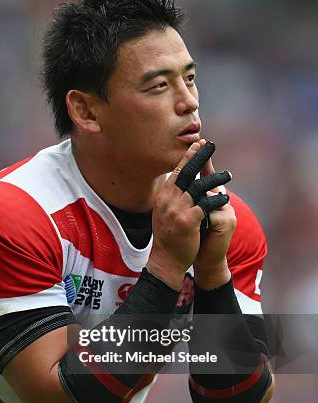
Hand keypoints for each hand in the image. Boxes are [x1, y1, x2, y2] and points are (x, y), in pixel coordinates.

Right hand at [147, 140, 229, 290]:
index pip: (177, 170)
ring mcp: (177, 209)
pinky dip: (217, 200)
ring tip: (228, 175)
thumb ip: (170, 195)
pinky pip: (206, 205)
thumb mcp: (163, 211)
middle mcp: (168, 199)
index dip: (188, 156)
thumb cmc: (168, 236)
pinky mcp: (188, 221)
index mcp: (163, 195)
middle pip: (186, 172)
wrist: (165, 260)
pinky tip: (226, 196)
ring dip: (215, 179)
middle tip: (210, 144)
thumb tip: (176, 178)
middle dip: (199, 156)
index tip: (199, 144)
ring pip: (199, 186)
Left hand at [194, 154, 236, 289]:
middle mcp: (223, 201)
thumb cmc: (195, 236)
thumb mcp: (188, 214)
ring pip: (209, 195)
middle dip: (203, 164)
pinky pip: (212, 212)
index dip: (200, 160)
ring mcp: (227, 211)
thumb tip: (174, 178)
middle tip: (197, 147)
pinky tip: (194, 217)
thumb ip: (186, 197)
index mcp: (213, 198)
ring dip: (196, 195)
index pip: (206, 175)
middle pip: (210, 180)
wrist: (204, 259)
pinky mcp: (227, 223)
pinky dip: (201, 213)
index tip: (196, 143)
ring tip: (187, 195)